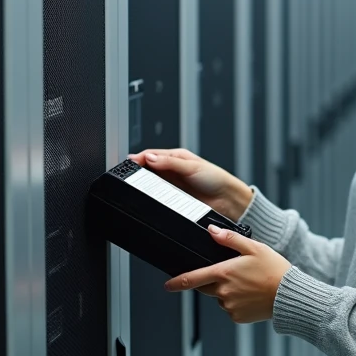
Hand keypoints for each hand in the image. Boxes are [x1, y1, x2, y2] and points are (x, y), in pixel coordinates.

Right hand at [127, 148, 252, 220]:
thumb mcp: (192, 166)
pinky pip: (158, 196)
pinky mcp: (174, 198)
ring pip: (151, 182)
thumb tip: (150, 158)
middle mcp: (173, 170)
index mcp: (177, 157)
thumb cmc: (216, 179)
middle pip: (149, 168)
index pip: (152, 154)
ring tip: (135, 185)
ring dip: (144, 184)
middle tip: (128, 175)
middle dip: (138, 170)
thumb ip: (170, 163)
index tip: (129, 163)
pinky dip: (152, 196)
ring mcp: (172, 185)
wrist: (227, 200)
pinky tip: (147, 197)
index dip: (139, 158)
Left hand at [164, 226, 292, 323]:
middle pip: (206, 287)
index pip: (193, 278)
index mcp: (224, 273)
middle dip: (213, 281)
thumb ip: (230, 239)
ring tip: (250, 285)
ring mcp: (229, 305)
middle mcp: (223, 291)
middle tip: (234, 276)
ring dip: (228, 292)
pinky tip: (252, 296)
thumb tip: (212, 231)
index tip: (168, 285)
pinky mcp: (237, 317)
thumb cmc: (274, 270)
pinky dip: (238, 303)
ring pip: (221, 298)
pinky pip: (231, 308)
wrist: (289, 295)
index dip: (177, 282)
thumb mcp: (254, 248)